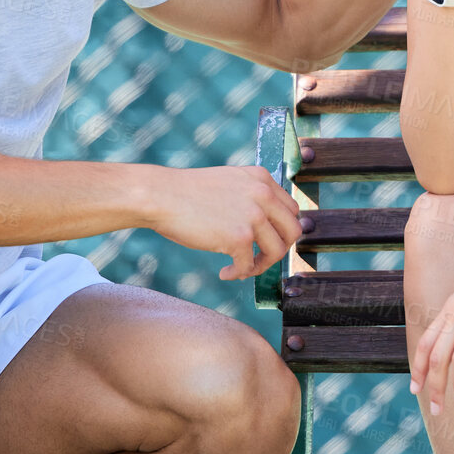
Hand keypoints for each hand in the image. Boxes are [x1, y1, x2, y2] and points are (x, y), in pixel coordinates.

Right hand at [151, 165, 305, 279]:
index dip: (281, 230)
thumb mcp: (229, 182)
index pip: (291, 210)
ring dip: (260, 265)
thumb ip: (252, 196)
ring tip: (242, 268)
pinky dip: (239, 274)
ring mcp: (253, 216)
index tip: (267, 241)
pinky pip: (249, 266)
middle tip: (260, 258)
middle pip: (293, 231)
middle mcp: (263, 194)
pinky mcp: (239, 237)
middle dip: (279, 249)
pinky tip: (225, 272)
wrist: (160, 196)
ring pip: (277, 252)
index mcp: (262, 179)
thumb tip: (267, 224)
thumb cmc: (187, 193)